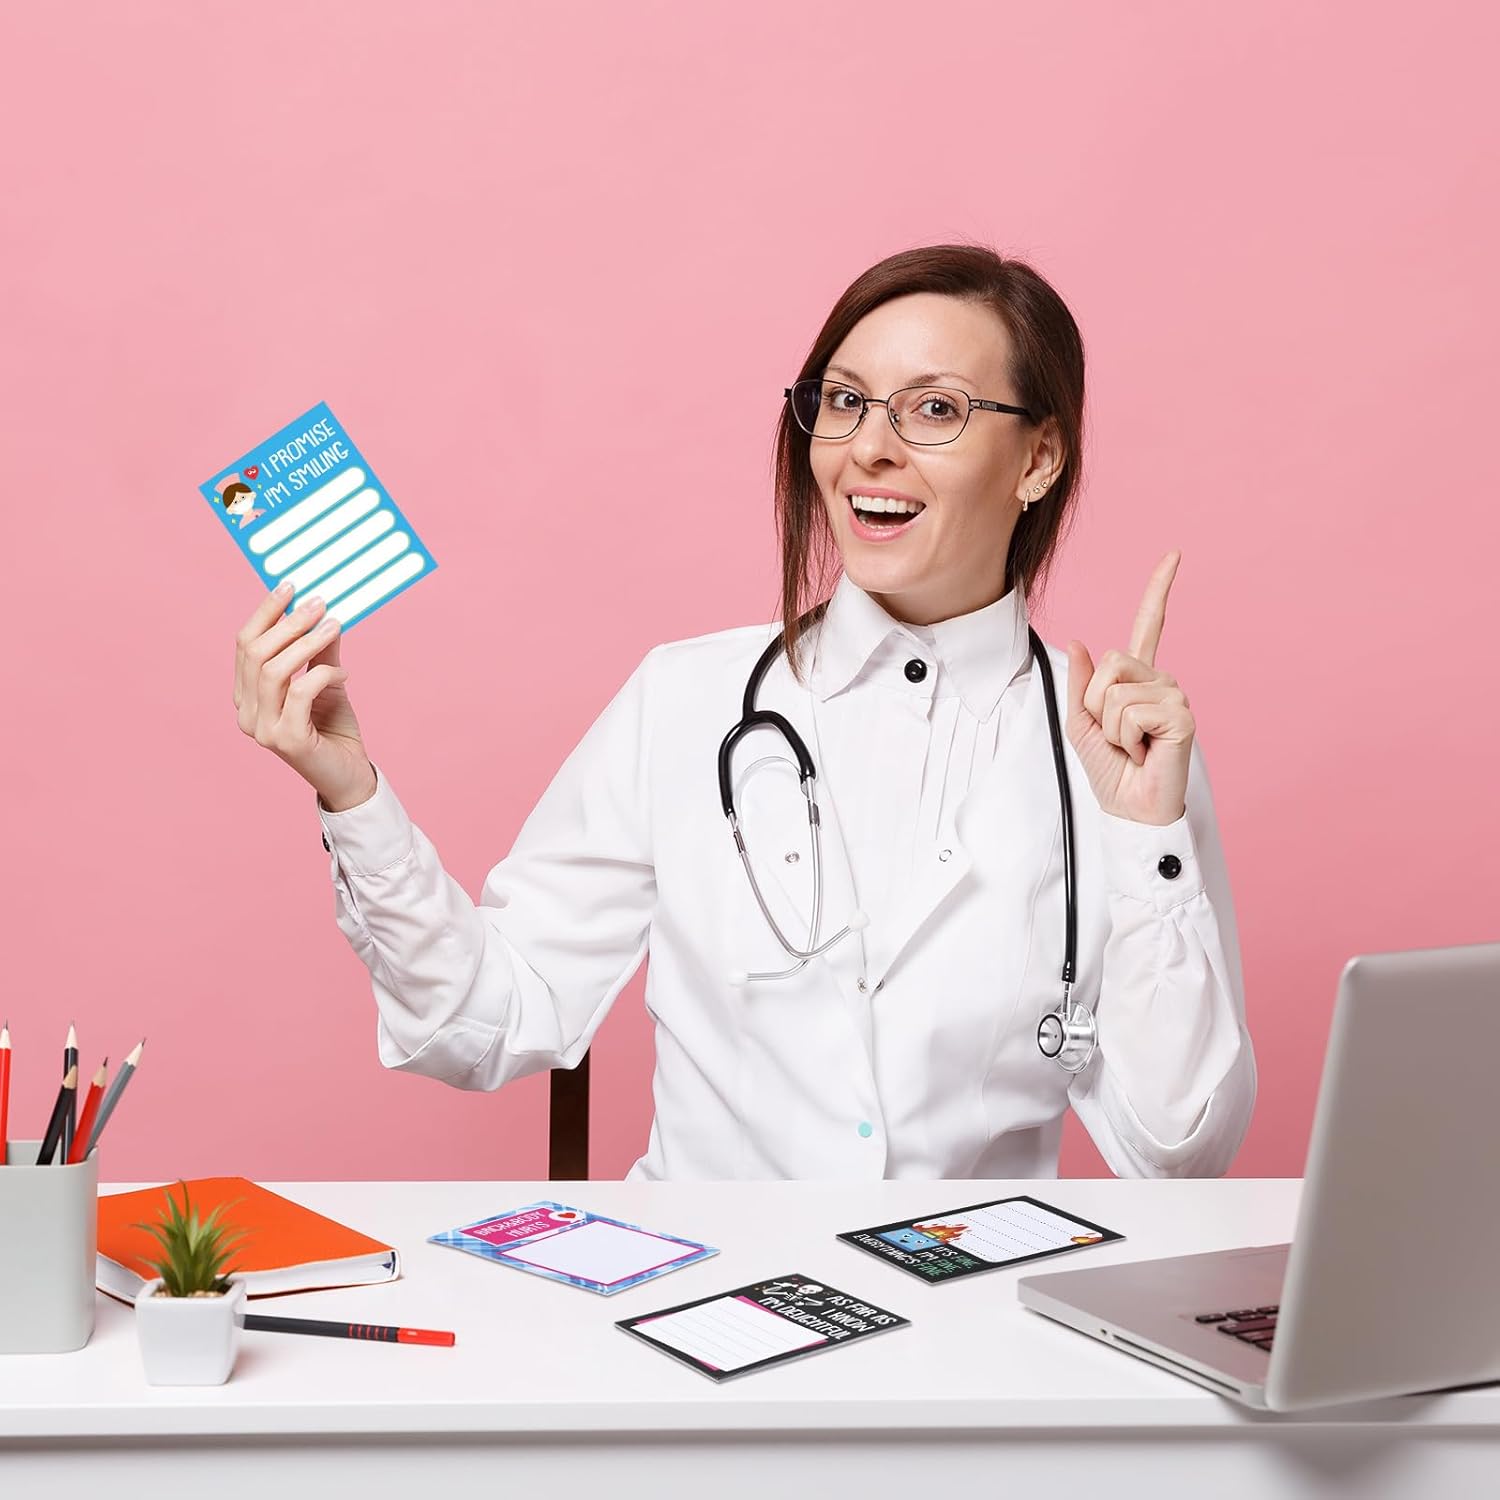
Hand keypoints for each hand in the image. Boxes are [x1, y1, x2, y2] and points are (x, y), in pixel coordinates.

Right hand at [233, 584, 376, 809]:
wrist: (349, 776)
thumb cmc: (334, 729)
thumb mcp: (327, 681)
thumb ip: (319, 650)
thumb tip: (320, 610)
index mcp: (246, 695)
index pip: (245, 644)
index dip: (266, 612)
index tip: (291, 586)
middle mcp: (246, 712)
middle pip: (256, 653)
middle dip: (289, 622)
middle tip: (320, 604)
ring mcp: (261, 729)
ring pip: (274, 669)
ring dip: (307, 642)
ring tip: (334, 627)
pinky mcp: (285, 741)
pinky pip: (301, 691)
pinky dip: (324, 674)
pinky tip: (344, 676)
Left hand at [1064, 551, 1192, 826]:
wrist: (1130, 809)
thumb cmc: (1112, 771)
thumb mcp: (1081, 724)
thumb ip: (1081, 685)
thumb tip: (1080, 641)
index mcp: (1137, 679)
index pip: (1150, 625)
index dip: (1159, 590)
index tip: (1174, 555)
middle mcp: (1161, 680)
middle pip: (1110, 661)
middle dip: (1096, 704)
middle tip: (1117, 736)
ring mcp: (1174, 695)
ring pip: (1116, 688)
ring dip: (1111, 725)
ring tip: (1132, 746)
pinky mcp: (1182, 714)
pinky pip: (1131, 709)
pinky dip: (1126, 736)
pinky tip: (1145, 751)